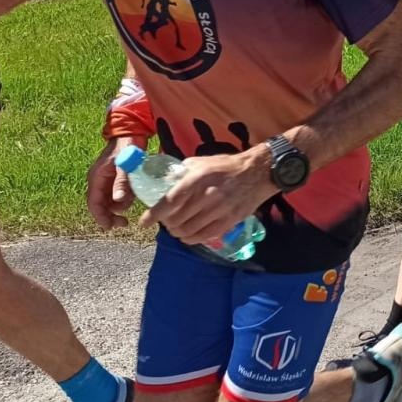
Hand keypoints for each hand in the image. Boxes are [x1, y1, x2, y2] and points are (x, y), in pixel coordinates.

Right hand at [87, 136, 140, 229]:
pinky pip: (117, 195)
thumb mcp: (125, 164)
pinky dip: (125, 198)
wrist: (131, 131)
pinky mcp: (115, 180)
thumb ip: (122, 182)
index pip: (93, 203)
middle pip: (101, 206)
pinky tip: (134, 194)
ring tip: (133, 197)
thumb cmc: (127, 145)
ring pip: (110, 202)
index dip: (100, 217)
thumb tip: (117, 201)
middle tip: (124, 222)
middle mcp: (99, 181)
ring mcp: (106, 181)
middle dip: (111, 215)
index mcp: (96, 178)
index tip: (110, 227)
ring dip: (120, 205)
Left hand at [139, 148, 276, 246]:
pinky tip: (187, 235)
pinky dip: (191, 239)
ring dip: (177, 232)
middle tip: (165, 220)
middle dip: (166, 223)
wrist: (258, 173)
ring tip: (176, 228)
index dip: (153, 214)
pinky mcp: (228, 221)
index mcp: (197, 179)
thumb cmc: (227, 166)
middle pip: (176, 220)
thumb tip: (165, 182)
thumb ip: (182, 173)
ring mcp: (219, 211)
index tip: (143, 222)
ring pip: (188, 231)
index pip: (170, 202)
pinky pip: (203, 237)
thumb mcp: (202, 162)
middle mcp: (206, 197)